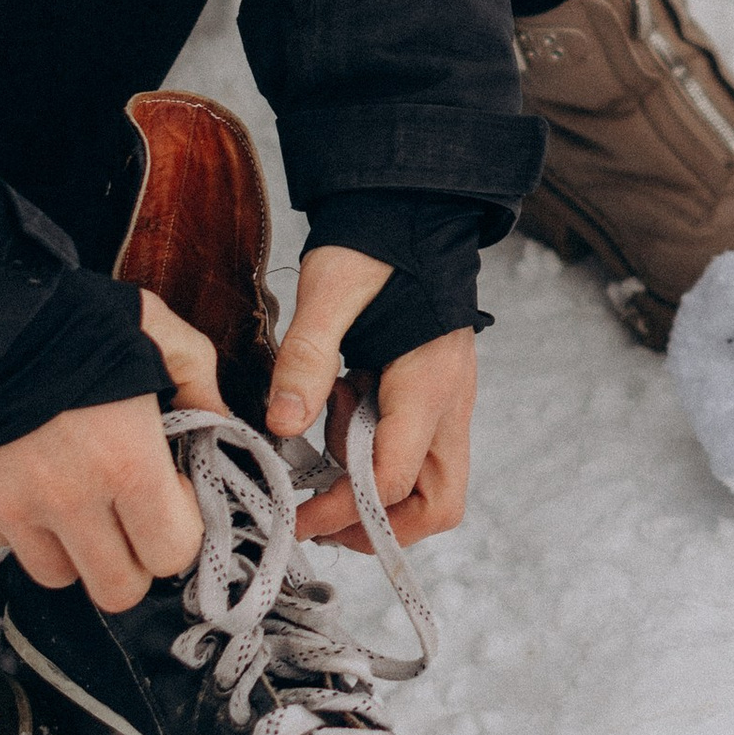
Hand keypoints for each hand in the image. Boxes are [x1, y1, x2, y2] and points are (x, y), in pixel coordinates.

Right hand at [0, 286, 218, 611]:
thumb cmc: (63, 319)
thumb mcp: (154, 328)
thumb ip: (198, 377)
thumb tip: (216, 418)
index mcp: (125, 464)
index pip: (171, 554)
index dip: (177, 527)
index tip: (165, 489)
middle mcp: (67, 502)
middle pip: (117, 589)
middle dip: (131, 558)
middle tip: (125, 514)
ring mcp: (9, 512)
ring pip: (57, 575)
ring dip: (71, 547)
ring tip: (69, 492)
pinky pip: (2, 545)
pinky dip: (15, 524)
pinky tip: (19, 474)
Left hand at [269, 244, 477, 550]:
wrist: (413, 207)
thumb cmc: (375, 242)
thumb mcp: (330, 290)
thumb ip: (307, 357)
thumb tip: (283, 426)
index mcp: (427, 384)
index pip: (393, 480)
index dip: (342, 510)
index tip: (296, 517)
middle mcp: (449, 402)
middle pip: (437, 505)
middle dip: (379, 527)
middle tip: (322, 519)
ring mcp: (448, 402)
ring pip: (431, 488)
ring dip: (378, 499)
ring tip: (324, 465)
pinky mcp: (434, 396)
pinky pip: (416, 456)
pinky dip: (376, 463)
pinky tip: (339, 422)